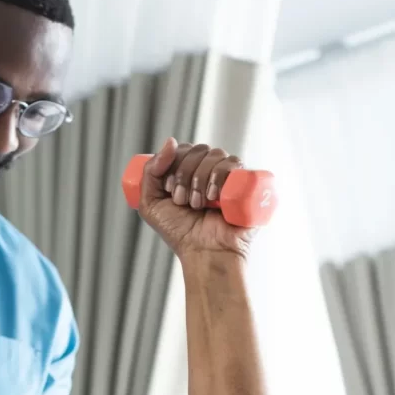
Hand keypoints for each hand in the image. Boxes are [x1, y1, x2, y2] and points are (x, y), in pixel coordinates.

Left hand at [138, 138, 253, 259]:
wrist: (203, 252)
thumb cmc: (179, 233)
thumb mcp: (150, 204)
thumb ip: (150, 172)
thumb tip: (171, 141)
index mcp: (190, 172)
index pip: (183, 149)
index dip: (173, 164)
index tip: (169, 190)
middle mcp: (210, 171)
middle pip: (198, 149)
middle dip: (185, 174)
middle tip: (182, 201)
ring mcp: (228, 176)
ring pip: (215, 154)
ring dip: (200, 179)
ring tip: (198, 205)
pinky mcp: (245, 183)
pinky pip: (234, 162)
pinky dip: (219, 174)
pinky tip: (213, 196)